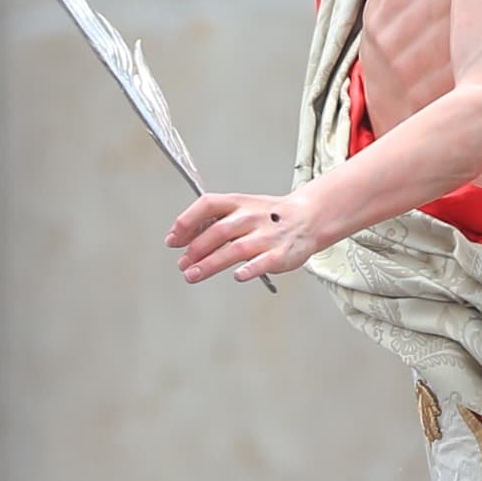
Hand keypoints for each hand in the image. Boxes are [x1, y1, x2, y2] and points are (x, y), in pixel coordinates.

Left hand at [172, 188, 327, 284]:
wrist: (307, 217)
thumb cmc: (268, 217)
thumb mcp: (240, 209)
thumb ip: (211, 222)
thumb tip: (178, 239)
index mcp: (239, 203)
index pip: (208, 205)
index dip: (187, 222)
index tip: (174, 240)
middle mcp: (251, 217)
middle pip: (219, 231)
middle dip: (196, 249)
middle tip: (183, 265)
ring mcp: (267, 235)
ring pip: (236, 249)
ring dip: (211, 263)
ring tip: (193, 275)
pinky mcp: (281, 253)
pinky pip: (264, 261)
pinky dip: (251, 269)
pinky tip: (238, 276)